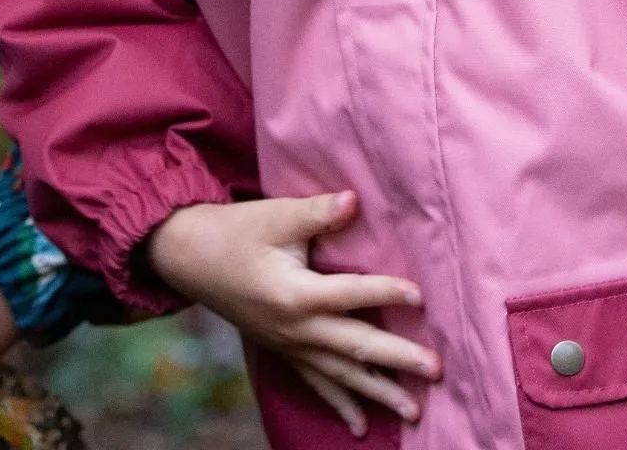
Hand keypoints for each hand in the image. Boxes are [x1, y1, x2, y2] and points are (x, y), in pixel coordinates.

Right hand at [146, 190, 439, 437]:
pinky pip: (316, 385)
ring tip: (414, 412)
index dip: (386, 293)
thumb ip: (317, 212)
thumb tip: (353, 200)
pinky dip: (340, 405)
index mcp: (296, 294)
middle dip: (397, 361)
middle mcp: (296, 328)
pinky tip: (360, 427)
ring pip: (341, 376)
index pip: (351, 294)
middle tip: (436, 371)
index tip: (421, 297)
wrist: (191, 258)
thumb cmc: (237, 232)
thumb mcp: (276, 216)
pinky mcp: (283, 352)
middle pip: (354, 347)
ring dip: (378, 394)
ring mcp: (290, 346)